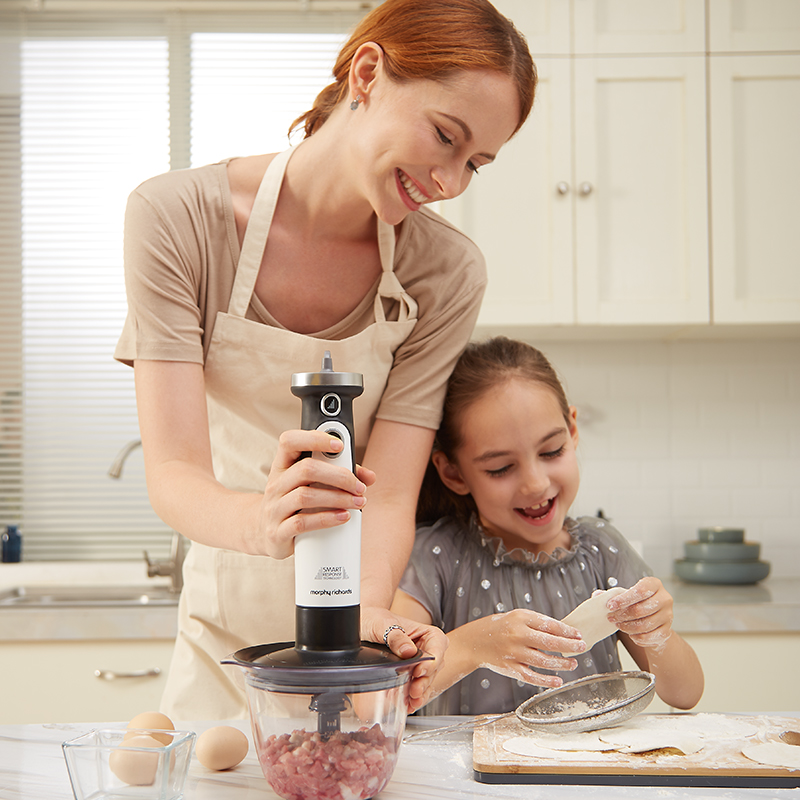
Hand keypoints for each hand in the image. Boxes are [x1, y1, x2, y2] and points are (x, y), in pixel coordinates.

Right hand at [252, 429, 375, 557]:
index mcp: (282, 466)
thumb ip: (339, 476)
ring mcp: (274, 508)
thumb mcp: (310, 484)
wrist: (265, 533)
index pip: (289, 441)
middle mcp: (275, 484)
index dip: (314, 438)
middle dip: (338, 476)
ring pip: (305, 496)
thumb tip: (369, 477)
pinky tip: (343, 517)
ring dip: (337, 498)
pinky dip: (327, 519)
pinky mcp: (277, 532)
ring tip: (358, 502)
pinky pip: (302, 523)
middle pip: (306, 469)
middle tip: (359, 485)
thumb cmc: (293, 503)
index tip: (339, 445)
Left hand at [361, 607, 447, 712]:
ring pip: (426, 680)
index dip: (432, 661)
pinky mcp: (410, 674)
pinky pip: (416, 687)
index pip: (438, 646)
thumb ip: (396, 637)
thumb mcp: (382, 625)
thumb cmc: (375, 619)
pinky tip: (408, 704)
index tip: (420, 671)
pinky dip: (413, 697)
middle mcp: (425, 648)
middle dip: (425, 681)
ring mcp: (418, 663)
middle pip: (434, 667)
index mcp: (425, 632)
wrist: (363, 624)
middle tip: (414, 691)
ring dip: (420, 693)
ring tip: (412, 701)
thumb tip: (409, 651)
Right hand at [461, 609, 582, 688]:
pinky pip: (532, 676)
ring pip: (544, 661)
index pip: (549, 625)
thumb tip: (563, 633)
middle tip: (582, 647)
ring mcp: (513, 653)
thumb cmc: (499, 627)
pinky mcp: (510, 668)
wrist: (474, 642)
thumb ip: (536, 624)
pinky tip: (558, 680)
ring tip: (573, 663)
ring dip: (561, 663)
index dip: (567, 631)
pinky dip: (546, 680)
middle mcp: (517, 635)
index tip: (579, 634)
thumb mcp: (516, 617)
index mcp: (520, 618)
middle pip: (550, 643)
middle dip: (569, 646)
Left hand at [606, 577, 673, 652]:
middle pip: (641, 609)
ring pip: (644, 624)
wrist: (654, 618)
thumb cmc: (638, 602)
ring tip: (618, 624)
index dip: (623, 599)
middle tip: (610, 617)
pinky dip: (636, 637)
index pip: (640, 591)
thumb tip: (597, 595)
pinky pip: (648, 637)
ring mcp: (668, 616)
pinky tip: (630, 633)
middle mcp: (665, 599)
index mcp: (655, 584)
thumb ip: (612, 594)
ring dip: (627, 626)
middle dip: (621, 615)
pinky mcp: (667, 631)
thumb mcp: (627, 595)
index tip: (610, 605)